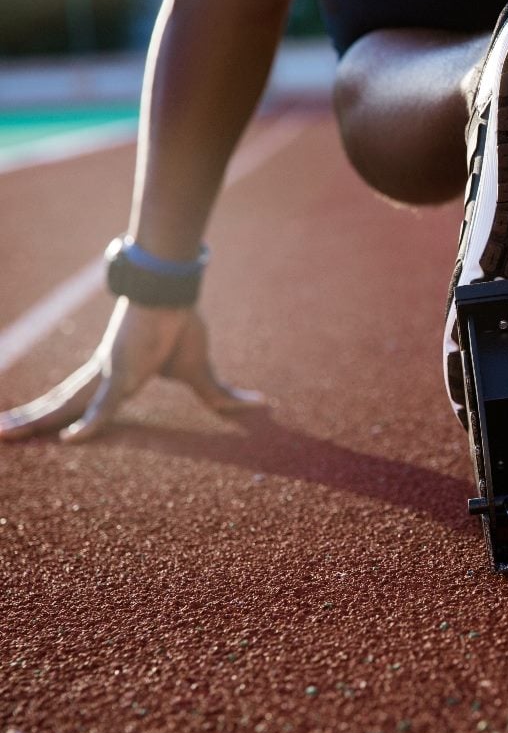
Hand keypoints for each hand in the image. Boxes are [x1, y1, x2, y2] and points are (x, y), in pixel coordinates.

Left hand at [0, 299, 263, 442]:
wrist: (177, 292)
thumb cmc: (182, 324)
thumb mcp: (202, 372)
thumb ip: (220, 395)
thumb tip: (258, 404)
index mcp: (115, 376)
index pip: (78, 402)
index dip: (53, 415)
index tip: (28, 426)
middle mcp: (102, 376)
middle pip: (58, 404)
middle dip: (28, 422)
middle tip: (0, 436)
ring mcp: (108, 374)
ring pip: (65, 406)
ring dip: (34, 423)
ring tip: (1, 436)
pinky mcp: (123, 371)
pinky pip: (105, 404)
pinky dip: (92, 423)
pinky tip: (72, 440)